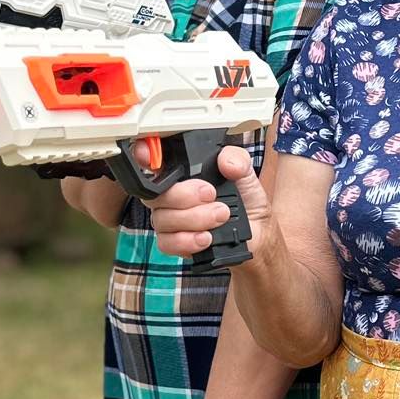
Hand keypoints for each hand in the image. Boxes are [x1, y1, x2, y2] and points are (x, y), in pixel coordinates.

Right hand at [148, 145, 275, 258]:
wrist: (257, 232)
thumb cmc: (245, 201)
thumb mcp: (245, 174)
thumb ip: (238, 160)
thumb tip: (226, 161)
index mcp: (182, 174)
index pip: (151, 162)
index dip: (142, 157)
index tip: (146, 155)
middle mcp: (169, 196)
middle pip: (155, 195)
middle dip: (184, 196)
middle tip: (212, 195)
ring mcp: (169, 220)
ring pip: (162, 220)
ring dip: (194, 219)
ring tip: (221, 216)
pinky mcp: (174, 243)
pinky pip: (167, 243)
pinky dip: (188, 240)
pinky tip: (206, 237)